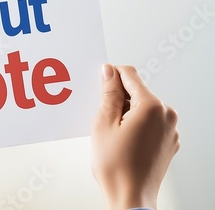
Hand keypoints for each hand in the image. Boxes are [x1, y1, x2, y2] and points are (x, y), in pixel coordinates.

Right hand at [91, 65, 179, 209]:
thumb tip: (109, 73)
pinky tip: (121, 140)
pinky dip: (135, 124)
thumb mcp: (104, 123)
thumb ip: (108, 93)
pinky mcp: (168, 142)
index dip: (112, 74)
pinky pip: (150, 123)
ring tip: (111, 132)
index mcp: (152, 107)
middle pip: (138, 92)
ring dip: (126, 112)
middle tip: (101, 114)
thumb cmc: (117, 167)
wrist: (130, 198)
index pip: (130, 76)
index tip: (100, 77)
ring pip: (143, 108)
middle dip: (118, 97)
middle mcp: (166, 116)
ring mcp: (170, 130)